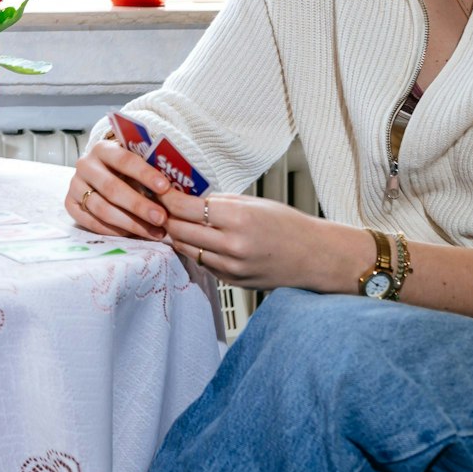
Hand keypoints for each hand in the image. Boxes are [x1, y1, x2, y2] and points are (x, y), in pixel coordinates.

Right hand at [65, 140, 174, 239]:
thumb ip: (151, 168)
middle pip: (112, 188)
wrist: (101, 170)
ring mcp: (75, 185)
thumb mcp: (137, 160)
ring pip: (101, 209)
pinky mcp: (70, 204)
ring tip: (153, 232)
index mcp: (103, 148)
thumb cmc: (127, 167)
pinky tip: (133, 235)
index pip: (124, 160)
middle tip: (161, 219)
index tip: (165, 188)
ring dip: (130, 223)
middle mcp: (85, 165)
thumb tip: (176, 188)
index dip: (145, 174)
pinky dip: (113, 231)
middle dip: (139, 206)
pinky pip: (90, 222)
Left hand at [159, 192, 368, 291]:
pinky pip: (202, 263)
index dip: (167, 198)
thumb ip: (218, 201)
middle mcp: (232, 245)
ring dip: (177, 235)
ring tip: (173, 221)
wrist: (314, 257)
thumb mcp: (254, 203)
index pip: (186, 207)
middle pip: (179, 230)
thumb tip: (186, 195)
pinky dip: (195, 250)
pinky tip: (197, 239)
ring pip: (186, 249)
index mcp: (238, 218)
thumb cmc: (288, 225)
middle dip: (166, 217)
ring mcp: (231, 267)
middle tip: (159, 205)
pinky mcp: (232, 281)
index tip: (159, 190)